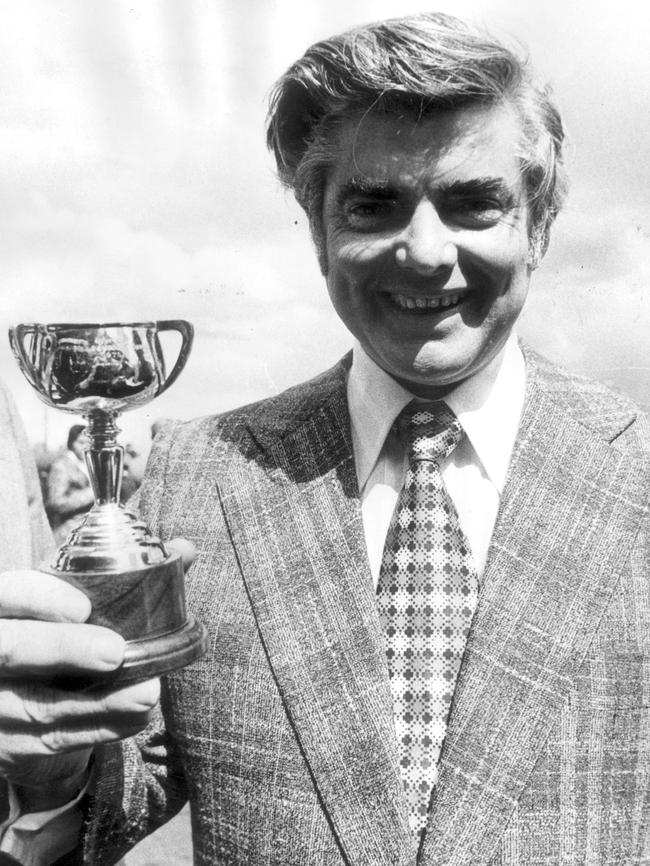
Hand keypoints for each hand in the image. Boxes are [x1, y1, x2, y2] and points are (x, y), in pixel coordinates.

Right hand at [0, 568, 159, 807]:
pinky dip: (99, 729)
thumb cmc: (57, 627)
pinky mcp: (6, 746)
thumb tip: (185, 550)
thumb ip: (123, 574)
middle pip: (9, 649)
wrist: (18, 690)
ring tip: (148, 692)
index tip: (83, 606)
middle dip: (61, 649)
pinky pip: (51, 741)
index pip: (5, 594)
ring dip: (96, 703)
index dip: (39, 598)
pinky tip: (137, 716)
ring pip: (35, 705)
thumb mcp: (69, 597)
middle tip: (115, 652)